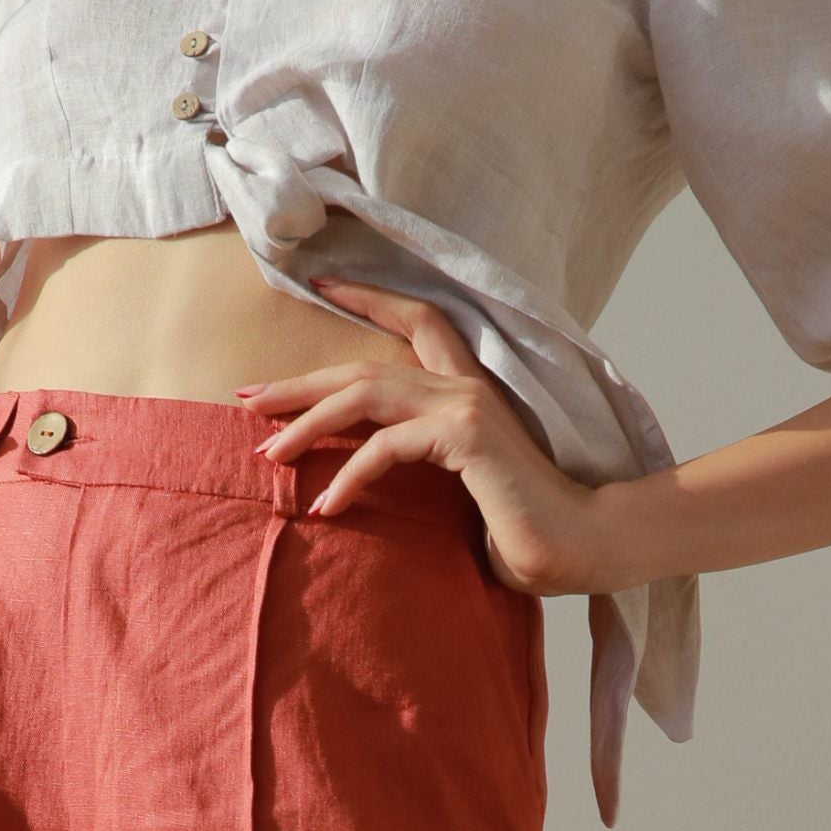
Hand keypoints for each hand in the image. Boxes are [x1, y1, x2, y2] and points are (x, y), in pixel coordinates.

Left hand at [235, 280, 606, 597]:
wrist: (583, 546)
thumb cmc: (526, 532)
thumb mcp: (461, 494)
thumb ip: (424, 475)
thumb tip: (371, 489)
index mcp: (468, 392)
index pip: (417, 321)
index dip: (369, 296)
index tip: (320, 285)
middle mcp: (465, 386)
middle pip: (365, 362)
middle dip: (300, 383)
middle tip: (247, 401)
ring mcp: (466, 405)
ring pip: (364, 394)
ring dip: (307, 423)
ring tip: (267, 455)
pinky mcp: (465, 434)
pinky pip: (386, 446)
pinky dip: (349, 475)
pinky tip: (327, 505)